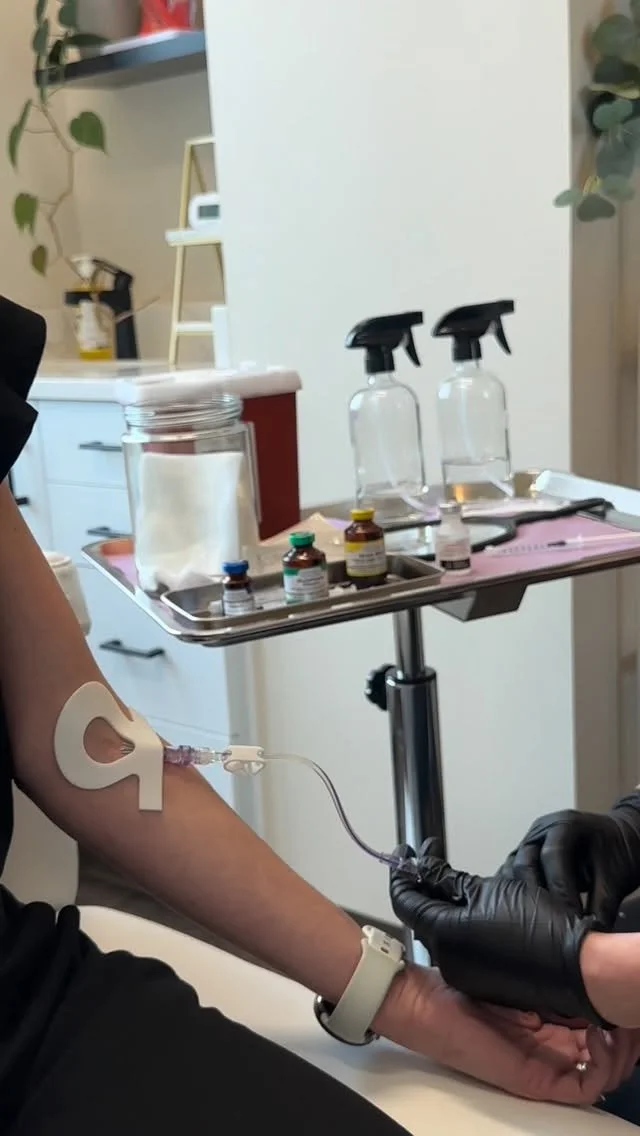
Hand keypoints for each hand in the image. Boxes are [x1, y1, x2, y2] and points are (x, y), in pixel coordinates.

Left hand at [382, 964, 639, 1104]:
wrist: (420, 1002)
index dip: (619, 1010)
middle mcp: (552, 1045)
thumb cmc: (458, 983)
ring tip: (619, 1021)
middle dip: (629, 1031)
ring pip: (603, 1070)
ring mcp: (545, 1065)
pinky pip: (583, 1086)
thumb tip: (585, 958)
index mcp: (549, 1019)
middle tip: (634, 1009)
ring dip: (621, 1047)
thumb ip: (547, 973)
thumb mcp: (514, 971)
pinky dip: (601, 1066)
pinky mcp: (534, 1080)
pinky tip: (600, 1036)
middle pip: (610, 1050)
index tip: (628, 989)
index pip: (600, 1023)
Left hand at [389, 840, 604, 1023]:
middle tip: (431, 859)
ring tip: (457, 880)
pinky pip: (461, 948)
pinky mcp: (482, 982)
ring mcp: (464, 976)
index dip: (402, 873)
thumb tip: (425, 869)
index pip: (404, 901)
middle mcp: (447, 961)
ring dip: (444, 906)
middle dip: (424, 886)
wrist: (577, 967)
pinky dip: (461, 925)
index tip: (406, 853)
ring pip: (442, 931)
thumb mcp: (489, 891)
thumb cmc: (538, 927)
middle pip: (422, 916)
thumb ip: (449, 880)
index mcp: (443, 936)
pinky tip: (477, 908)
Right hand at [498, 794, 639, 926]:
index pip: (553, 856)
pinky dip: (517, 895)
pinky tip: (525, 915)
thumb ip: (602, 904)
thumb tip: (589, 936)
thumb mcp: (615, 876)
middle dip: (536, 897)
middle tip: (551, 925)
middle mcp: (542, 830)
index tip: (572, 918)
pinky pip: (512, 875)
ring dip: (522, 897)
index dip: (560, 890)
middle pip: (525, 863)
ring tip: (539, 923)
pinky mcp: (525, 856)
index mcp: (566, 825)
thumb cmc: (617, 851)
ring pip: (513, 870)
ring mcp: (530, 842)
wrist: (617, 840)